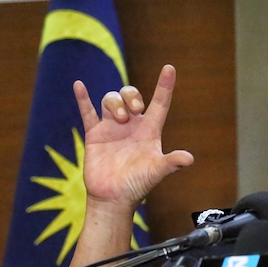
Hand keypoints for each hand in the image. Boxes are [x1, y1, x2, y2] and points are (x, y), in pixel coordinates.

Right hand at [74, 64, 193, 209]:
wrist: (113, 198)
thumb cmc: (137, 185)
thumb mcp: (156, 172)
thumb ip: (171, 163)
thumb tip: (189, 159)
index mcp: (150, 130)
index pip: (160, 103)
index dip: (165, 85)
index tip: (169, 68)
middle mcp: (132, 125)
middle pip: (132, 96)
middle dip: (132, 97)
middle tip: (134, 110)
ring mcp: (112, 128)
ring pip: (111, 100)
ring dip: (115, 103)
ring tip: (119, 119)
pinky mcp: (95, 134)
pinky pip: (88, 112)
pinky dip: (83, 98)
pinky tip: (79, 85)